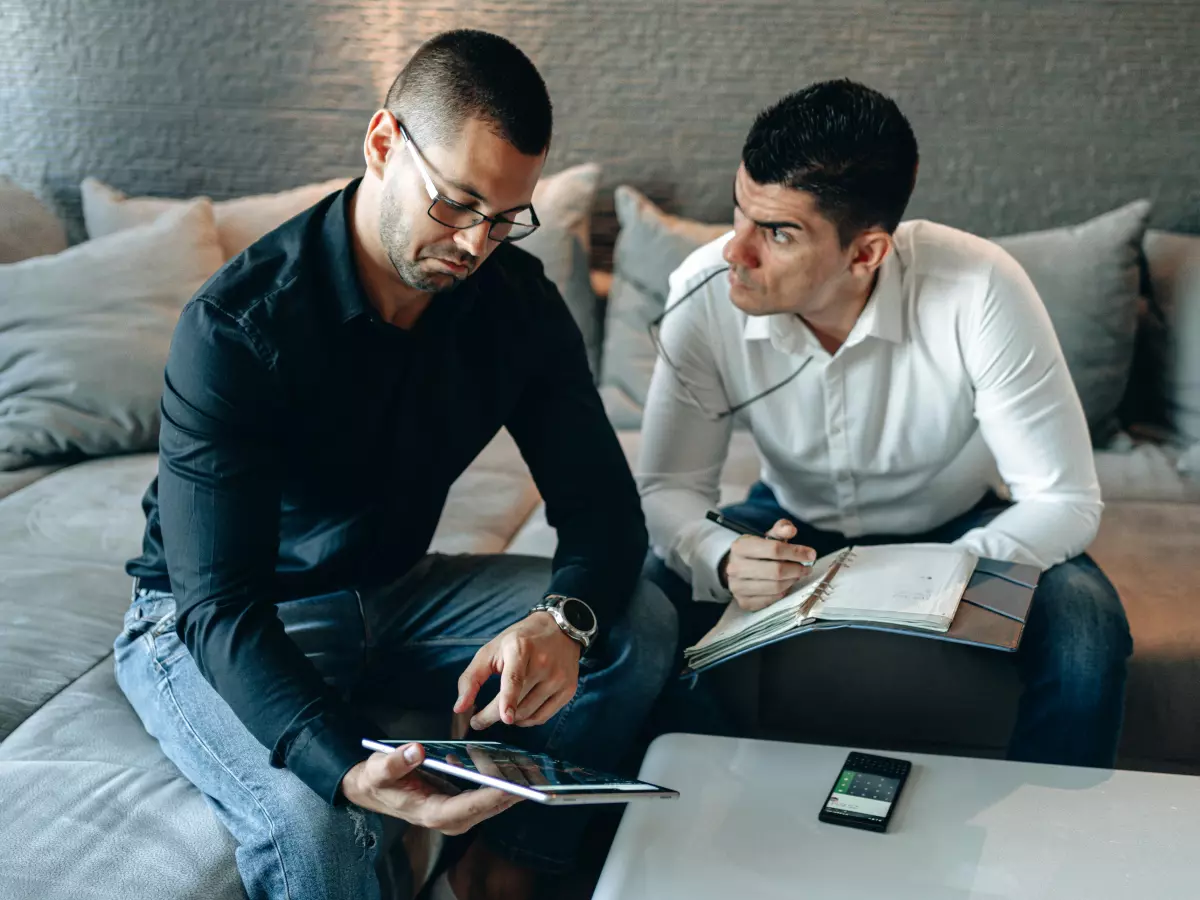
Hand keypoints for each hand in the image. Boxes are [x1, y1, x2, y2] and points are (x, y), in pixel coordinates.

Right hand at [340, 743, 520, 835]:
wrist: (374, 788)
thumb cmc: (377, 780)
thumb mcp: (378, 769)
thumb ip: (396, 761)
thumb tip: (416, 751)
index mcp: (432, 813)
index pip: (469, 807)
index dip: (492, 797)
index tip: (514, 787)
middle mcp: (448, 819)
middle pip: (488, 808)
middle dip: (512, 792)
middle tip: (534, 773)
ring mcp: (456, 814)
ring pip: (491, 803)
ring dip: (509, 786)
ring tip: (527, 765)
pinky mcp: (460, 805)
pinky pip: (486, 795)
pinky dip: (498, 781)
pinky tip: (504, 762)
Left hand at [454, 612, 581, 730]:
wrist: (559, 629)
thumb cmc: (520, 640)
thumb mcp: (491, 650)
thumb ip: (471, 678)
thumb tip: (459, 708)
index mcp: (521, 648)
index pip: (515, 678)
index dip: (509, 699)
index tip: (505, 717)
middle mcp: (543, 663)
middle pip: (518, 702)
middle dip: (493, 716)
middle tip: (478, 721)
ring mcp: (558, 678)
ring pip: (528, 713)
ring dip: (509, 718)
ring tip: (500, 710)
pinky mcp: (568, 689)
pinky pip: (542, 717)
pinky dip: (526, 720)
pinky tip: (518, 712)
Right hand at [719, 519, 816, 611]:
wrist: (737, 569)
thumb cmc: (756, 552)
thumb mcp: (766, 537)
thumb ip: (780, 530)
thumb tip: (790, 529)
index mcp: (740, 547)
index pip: (774, 549)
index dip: (796, 552)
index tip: (810, 554)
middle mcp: (735, 568)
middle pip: (776, 571)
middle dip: (797, 569)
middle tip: (806, 568)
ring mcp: (737, 587)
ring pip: (776, 587)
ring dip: (791, 581)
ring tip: (796, 575)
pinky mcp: (743, 602)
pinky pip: (771, 601)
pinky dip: (782, 593)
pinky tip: (784, 586)